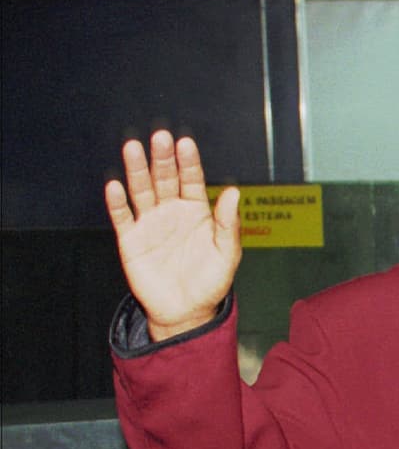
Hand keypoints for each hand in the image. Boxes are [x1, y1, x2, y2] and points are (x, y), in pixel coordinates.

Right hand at [105, 131, 241, 340]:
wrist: (186, 311)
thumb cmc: (210, 282)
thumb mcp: (226, 254)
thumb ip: (228, 224)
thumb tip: (233, 192)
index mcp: (197, 211)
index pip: (192, 180)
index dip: (188, 162)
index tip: (185, 143)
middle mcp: (172, 211)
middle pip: (165, 179)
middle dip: (162, 159)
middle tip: (160, 137)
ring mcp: (150, 223)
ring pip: (141, 190)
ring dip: (136, 170)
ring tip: (133, 148)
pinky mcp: (131, 239)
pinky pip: (123, 217)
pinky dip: (118, 202)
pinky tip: (115, 186)